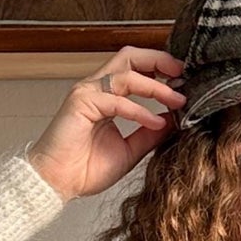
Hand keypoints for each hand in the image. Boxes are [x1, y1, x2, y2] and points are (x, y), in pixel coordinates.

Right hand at [25, 46, 187, 201]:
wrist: (56, 184)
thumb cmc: (84, 169)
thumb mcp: (130, 150)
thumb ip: (151, 133)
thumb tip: (176, 120)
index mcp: (107, 96)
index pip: (135, 68)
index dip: (160, 68)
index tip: (184, 81)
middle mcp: (96, 88)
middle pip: (130, 56)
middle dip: (159, 60)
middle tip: (182, 73)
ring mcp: (87, 93)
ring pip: (126, 74)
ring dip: (156, 86)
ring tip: (177, 100)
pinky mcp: (81, 103)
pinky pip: (117, 101)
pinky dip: (140, 111)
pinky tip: (155, 123)